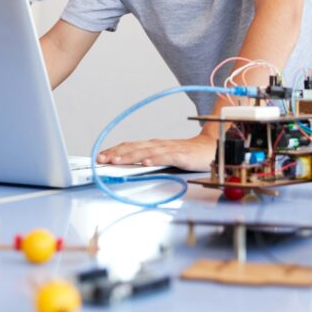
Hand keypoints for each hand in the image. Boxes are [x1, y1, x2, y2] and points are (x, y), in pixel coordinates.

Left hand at [97, 130, 217, 171]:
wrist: (212, 149)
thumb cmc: (187, 154)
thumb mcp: (164, 156)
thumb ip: (148, 159)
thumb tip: (128, 166)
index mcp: (153, 145)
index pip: (130, 145)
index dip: (114, 150)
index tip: (100, 156)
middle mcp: (159, 144)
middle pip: (134, 147)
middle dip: (116, 153)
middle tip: (101, 159)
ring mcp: (171, 149)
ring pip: (147, 151)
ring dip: (130, 155)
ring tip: (116, 161)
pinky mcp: (183, 155)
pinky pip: (167, 157)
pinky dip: (156, 159)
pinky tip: (146, 163)